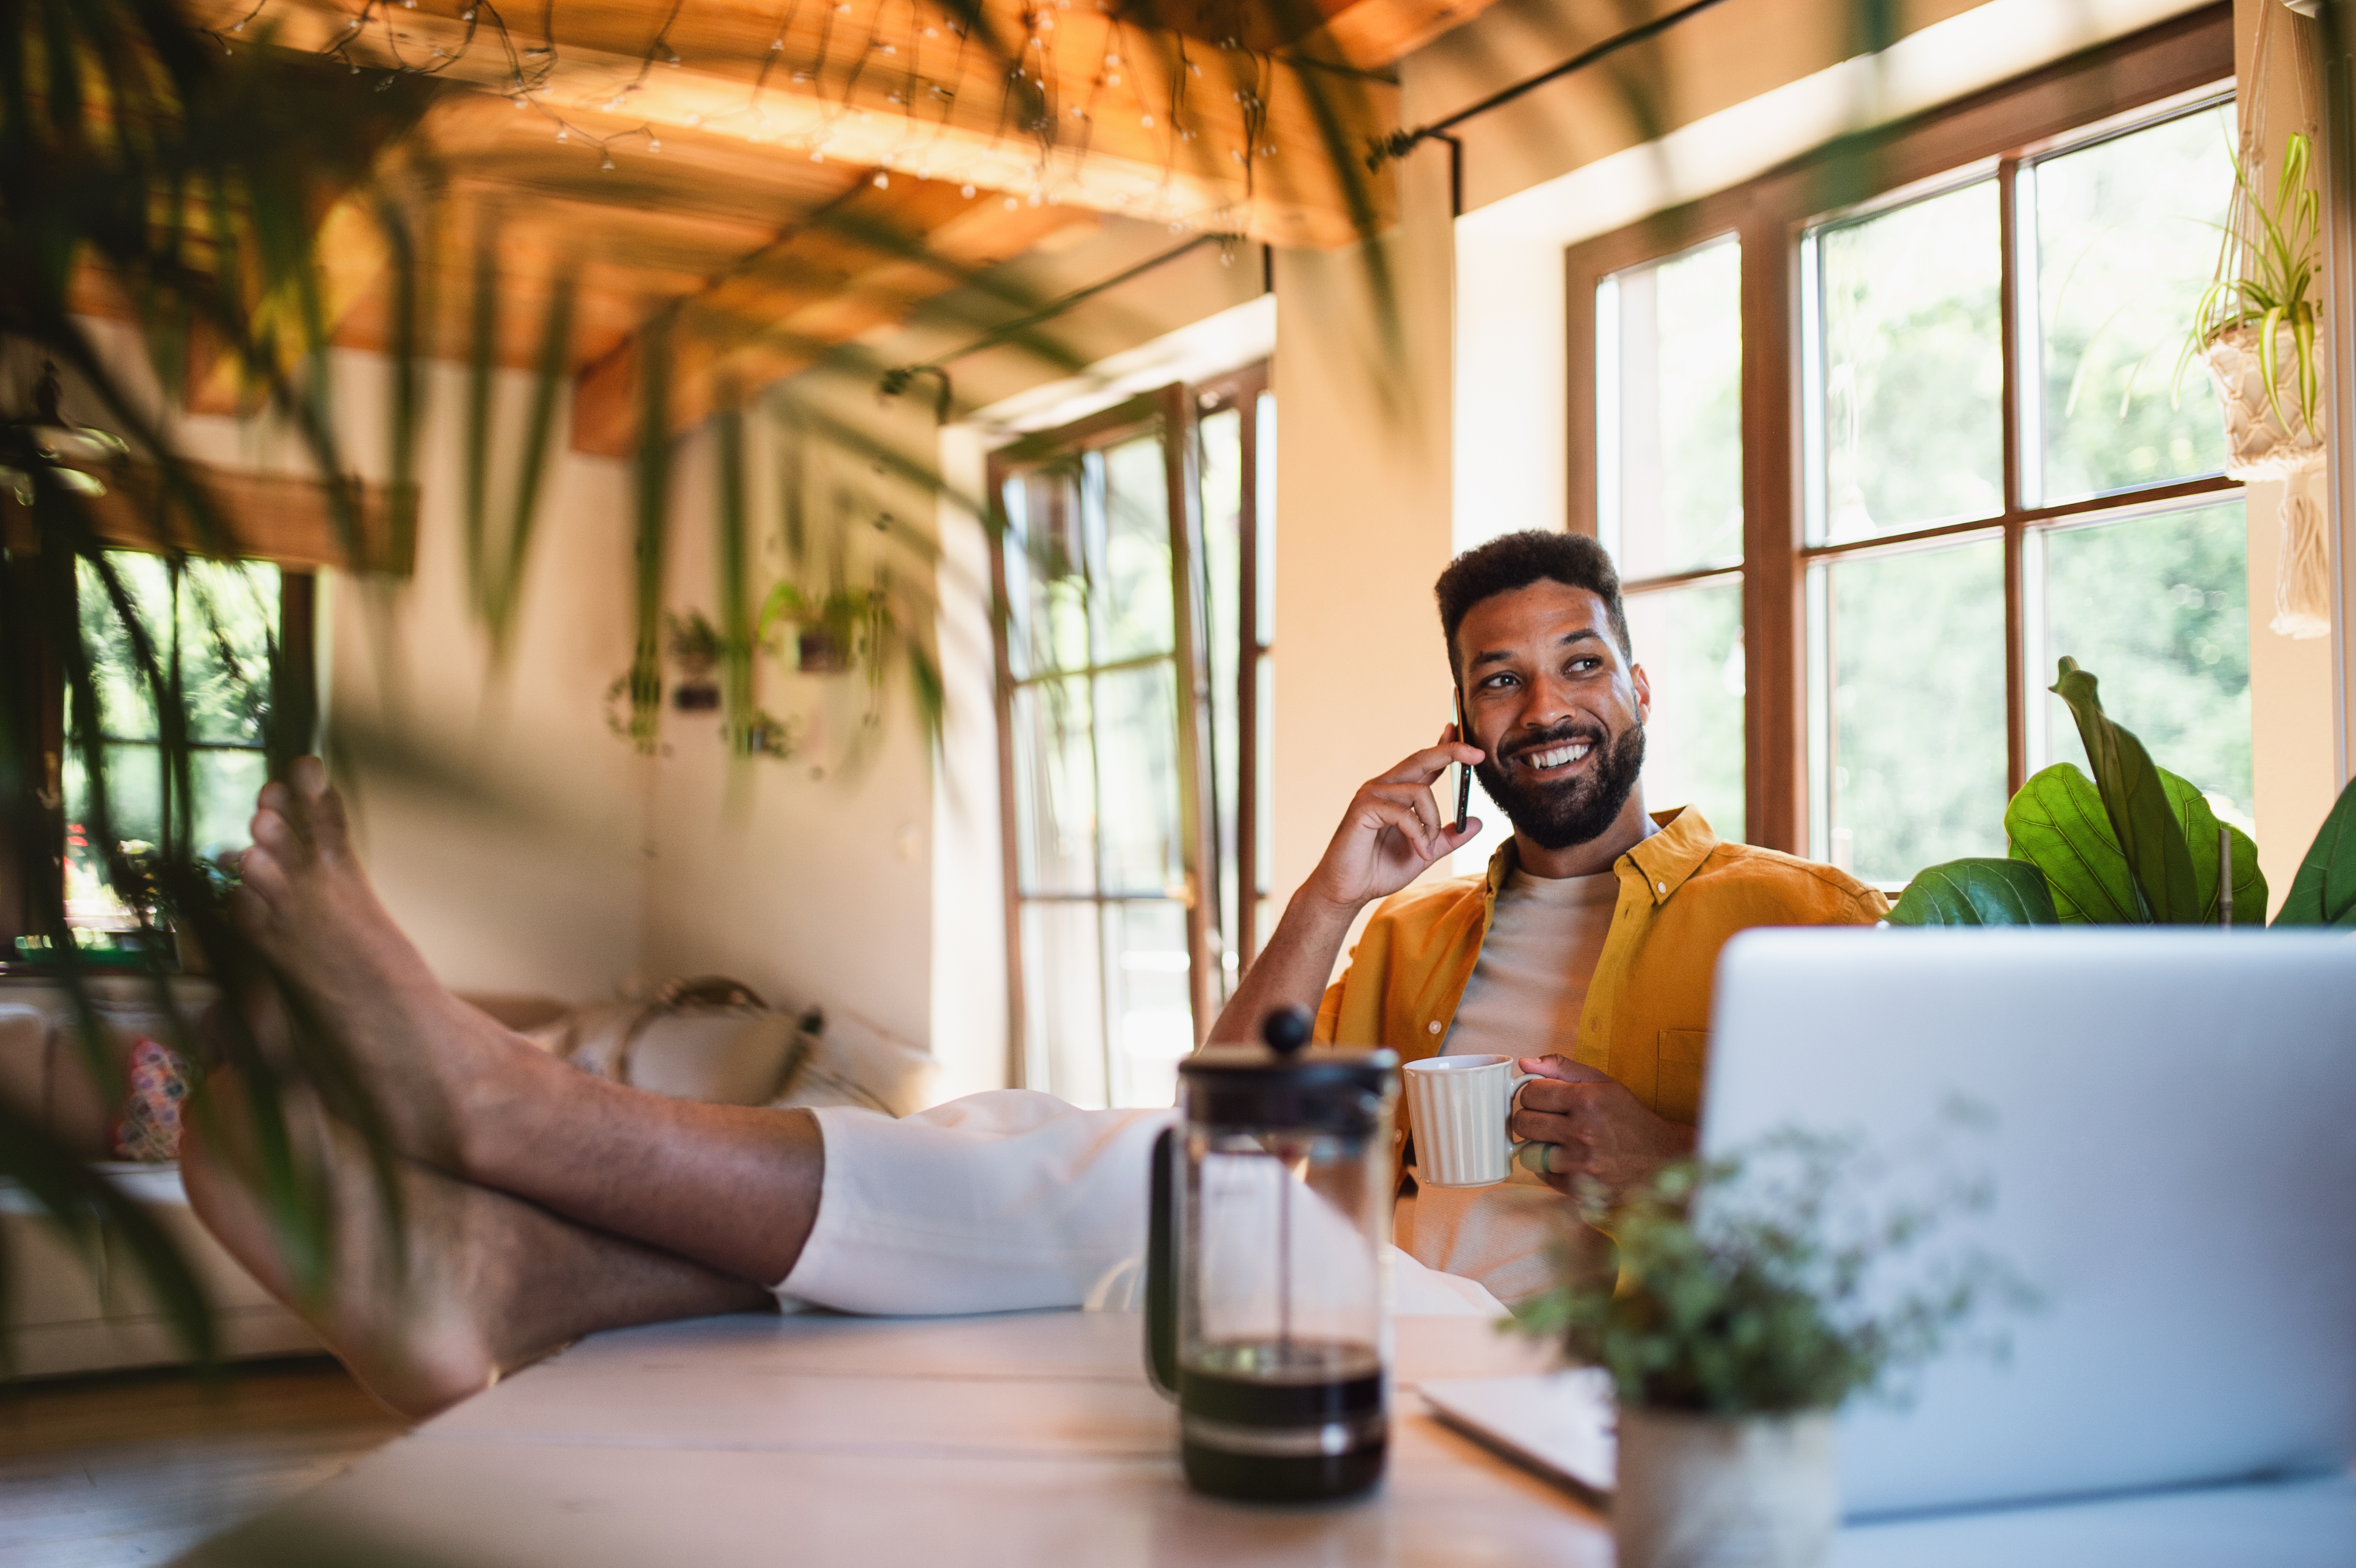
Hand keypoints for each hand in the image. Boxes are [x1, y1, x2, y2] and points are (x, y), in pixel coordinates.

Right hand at [1300, 727, 1484, 913]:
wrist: (1347, 891)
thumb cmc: (1378, 871)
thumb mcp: (1424, 852)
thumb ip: (1448, 837)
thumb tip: (1478, 822)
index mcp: (1396, 793)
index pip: (1424, 763)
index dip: (1445, 747)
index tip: (1467, 739)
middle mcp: (1383, 787)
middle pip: (1421, 759)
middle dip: (1451, 752)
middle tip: (1478, 754)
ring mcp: (1371, 795)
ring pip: (1420, 792)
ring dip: (1433, 823)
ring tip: (1427, 849)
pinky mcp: (1363, 809)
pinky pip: (1403, 813)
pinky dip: (1418, 833)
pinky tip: (1420, 851)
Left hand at [1510, 1055, 1695, 1200]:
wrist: (1660, 1157)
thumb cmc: (1628, 1117)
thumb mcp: (1602, 1083)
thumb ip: (1562, 1068)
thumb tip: (1525, 1063)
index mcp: (1587, 1100)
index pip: (1530, 1093)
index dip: (1531, 1094)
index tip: (1541, 1098)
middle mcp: (1583, 1131)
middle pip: (1524, 1123)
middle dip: (1528, 1118)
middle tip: (1544, 1119)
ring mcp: (1581, 1162)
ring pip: (1528, 1151)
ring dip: (1537, 1145)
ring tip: (1556, 1140)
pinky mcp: (1580, 1187)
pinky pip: (1542, 1174)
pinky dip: (1549, 1166)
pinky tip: (1567, 1158)